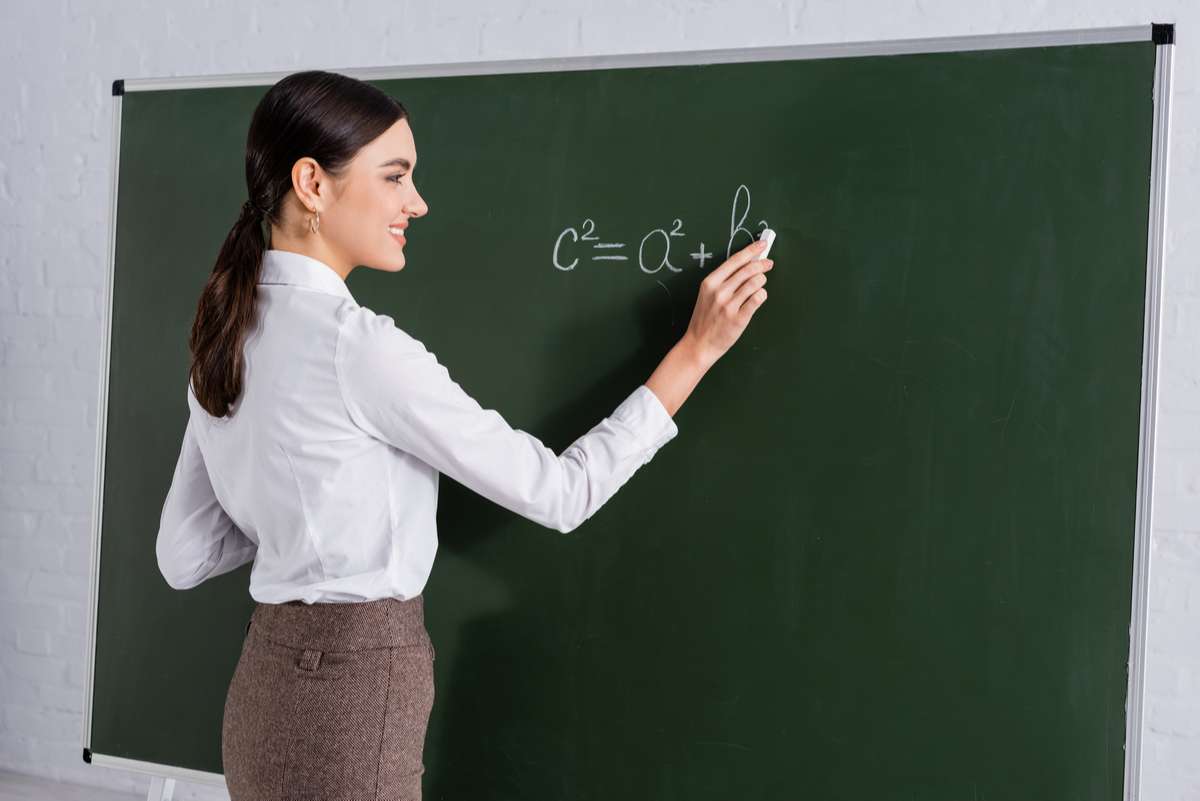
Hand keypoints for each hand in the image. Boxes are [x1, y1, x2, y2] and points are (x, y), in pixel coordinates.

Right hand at [681, 239, 772, 366]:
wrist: (699, 344)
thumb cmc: (705, 319)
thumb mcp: (707, 294)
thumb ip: (725, 280)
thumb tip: (747, 263)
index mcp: (710, 282)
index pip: (735, 260)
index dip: (751, 250)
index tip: (762, 244)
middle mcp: (719, 292)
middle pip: (748, 270)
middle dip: (762, 264)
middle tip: (768, 264)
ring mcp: (729, 305)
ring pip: (756, 283)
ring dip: (762, 281)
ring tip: (760, 284)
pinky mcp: (739, 318)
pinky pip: (758, 298)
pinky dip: (762, 295)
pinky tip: (759, 296)